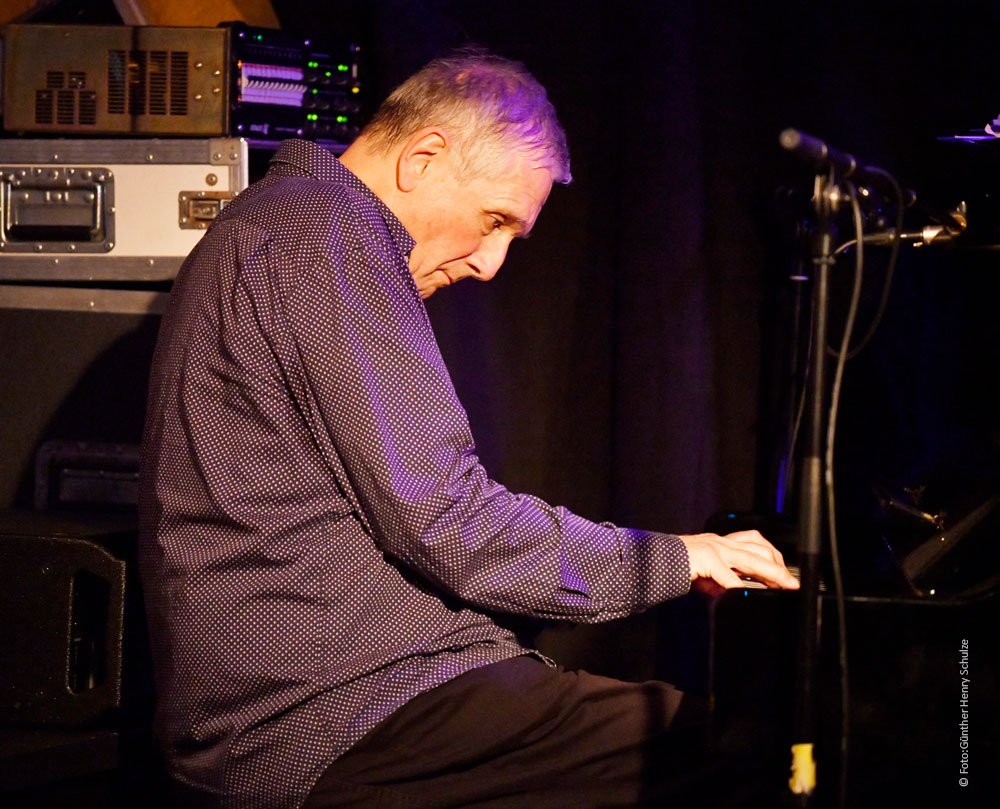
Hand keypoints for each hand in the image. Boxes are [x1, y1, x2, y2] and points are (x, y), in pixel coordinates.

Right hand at [679, 530, 798, 594]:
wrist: (652, 557)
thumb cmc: (675, 565)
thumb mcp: (703, 573)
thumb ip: (720, 581)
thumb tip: (735, 592)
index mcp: (722, 543)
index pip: (755, 544)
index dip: (773, 557)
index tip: (785, 575)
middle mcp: (721, 542)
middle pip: (759, 549)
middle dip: (778, 567)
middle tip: (791, 583)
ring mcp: (714, 549)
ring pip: (751, 558)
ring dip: (770, 573)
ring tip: (782, 585)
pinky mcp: (706, 559)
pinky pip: (728, 575)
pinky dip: (740, 586)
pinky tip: (749, 593)